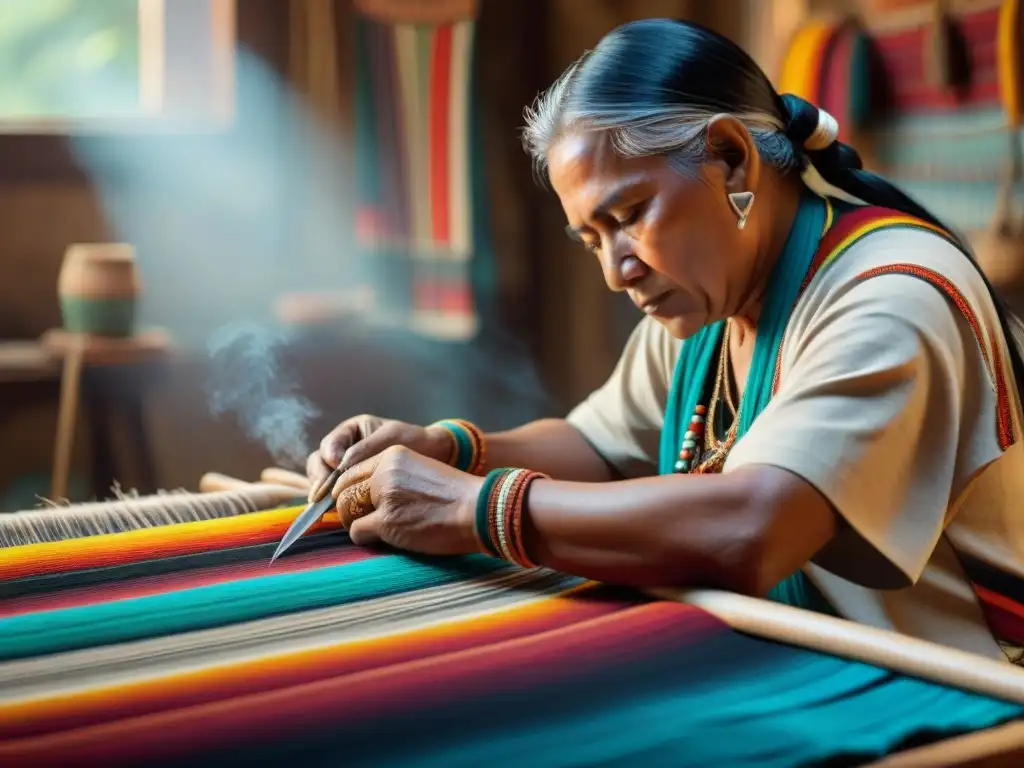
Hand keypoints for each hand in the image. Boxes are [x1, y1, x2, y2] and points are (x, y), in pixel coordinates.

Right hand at [306, 415, 452, 499]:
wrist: (433, 456)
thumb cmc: (414, 441)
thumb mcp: (392, 438)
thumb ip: (366, 448)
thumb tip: (339, 464)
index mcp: (351, 432)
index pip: (329, 444)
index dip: (328, 456)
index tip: (336, 466)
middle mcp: (343, 451)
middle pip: (319, 463)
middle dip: (320, 478)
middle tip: (324, 493)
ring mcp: (346, 471)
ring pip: (322, 481)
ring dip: (322, 493)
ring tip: (329, 504)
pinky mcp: (352, 489)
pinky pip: (336, 495)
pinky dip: (334, 503)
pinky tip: (337, 512)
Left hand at [330, 445, 483, 554]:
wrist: (478, 509)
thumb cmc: (454, 497)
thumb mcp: (419, 471)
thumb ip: (391, 477)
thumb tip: (362, 496)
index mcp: (392, 455)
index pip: (351, 470)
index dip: (348, 489)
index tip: (354, 503)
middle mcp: (384, 472)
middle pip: (344, 490)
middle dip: (349, 508)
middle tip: (363, 519)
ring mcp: (384, 496)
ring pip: (346, 512)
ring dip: (357, 523)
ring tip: (378, 529)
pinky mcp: (387, 521)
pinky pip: (357, 532)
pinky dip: (367, 538)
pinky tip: (387, 538)